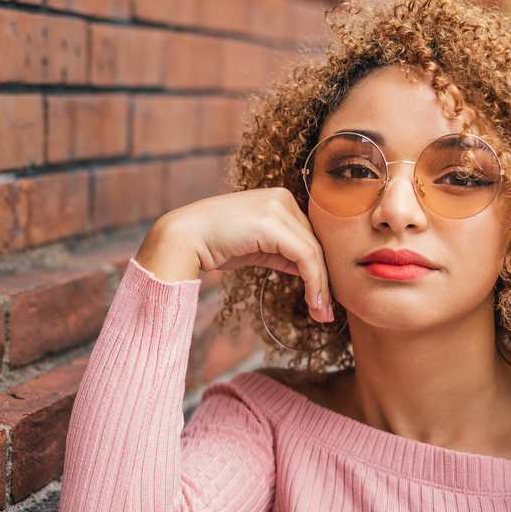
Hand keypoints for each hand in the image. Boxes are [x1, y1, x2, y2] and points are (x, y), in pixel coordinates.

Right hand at [136, 188, 333, 320]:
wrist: (182, 238)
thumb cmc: (213, 244)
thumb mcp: (257, 247)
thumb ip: (282, 253)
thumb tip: (308, 271)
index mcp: (279, 199)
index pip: (310, 236)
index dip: (322, 268)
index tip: (325, 298)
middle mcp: (282, 198)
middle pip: (316, 244)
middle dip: (325, 280)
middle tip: (328, 311)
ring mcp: (278, 207)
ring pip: (314, 252)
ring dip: (322, 287)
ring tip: (322, 313)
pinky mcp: (272, 223)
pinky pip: (305, 256)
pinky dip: (314, 282)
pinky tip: (313, 302)